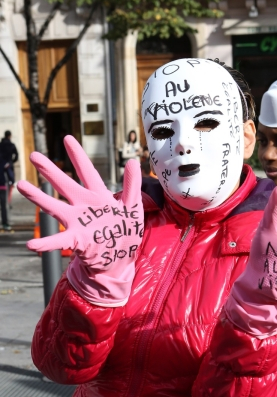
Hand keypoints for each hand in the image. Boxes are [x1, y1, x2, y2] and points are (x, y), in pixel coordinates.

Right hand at [17, 136, 143, 305]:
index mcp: (99, 196)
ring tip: (21, 185)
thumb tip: (132, 161)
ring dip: (38, 197)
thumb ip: (132, 185)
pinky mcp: (76, 240)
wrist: (120, 258)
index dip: (78, 156)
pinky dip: (45, 243)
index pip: (87, 171)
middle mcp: (84, 206)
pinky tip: (31, 244)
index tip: (67, 138)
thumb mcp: (133, 207)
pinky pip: (58, 241)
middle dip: (50, 170)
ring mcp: (77, 222)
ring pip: (54, 207)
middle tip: (33, 155)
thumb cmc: (126, 231)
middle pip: (64, 184)